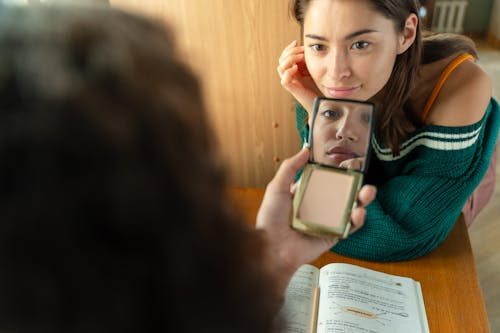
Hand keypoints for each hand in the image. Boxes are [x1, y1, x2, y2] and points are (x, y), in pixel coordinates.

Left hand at [256, 148, 375, 290]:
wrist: (272, 248)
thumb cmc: (270, 219)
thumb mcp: (277, 187)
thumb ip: (290, 168)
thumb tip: (305, 150)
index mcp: (306, 194)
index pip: (326, 180)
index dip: (338, 173)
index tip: (350, 164)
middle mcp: (318, 207)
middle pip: (342, 193)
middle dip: (356, 185)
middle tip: (363, 179)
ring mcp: (327, 221)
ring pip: (350, 208)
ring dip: (362, 200)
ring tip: (368, 192)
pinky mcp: (333, 235)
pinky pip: (349, 227)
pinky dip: (357, 219)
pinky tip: (358, 212)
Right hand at [277, 40, 321, 112]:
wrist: (324, 102)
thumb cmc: (321, 86)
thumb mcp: (315, 69)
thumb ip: (309, 60)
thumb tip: (309, 47)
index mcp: (294, 70)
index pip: (285, 56)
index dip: (289, 48)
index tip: (297, 42)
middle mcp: (290, 76)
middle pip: (281, 60)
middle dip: (290, 52)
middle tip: (302, 49)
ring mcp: (290, 83)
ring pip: (280, 68)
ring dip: (289, 59)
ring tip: (301, 57)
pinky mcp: (292, 90)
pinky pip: (284, 80)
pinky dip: (288, 72)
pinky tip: (296, 68)